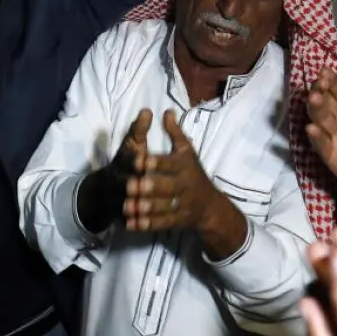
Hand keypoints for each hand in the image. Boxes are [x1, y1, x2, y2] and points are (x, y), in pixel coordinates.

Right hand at [76, 110, 151, 233]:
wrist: (107, 190)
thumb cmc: (126, 164)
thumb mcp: (132, 146)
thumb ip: (141, 130)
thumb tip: (148, 110)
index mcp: (121, 162)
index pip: (127, 160)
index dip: (136, 160)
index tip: (145, 160)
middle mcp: (116, 180)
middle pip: (125, 183)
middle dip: (136, 185)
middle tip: (153, 186)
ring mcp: (116, 198)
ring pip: (126, 202)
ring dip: (137, 206)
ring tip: (153, 208)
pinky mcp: (120, 215)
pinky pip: (127, 220)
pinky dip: (135, 222)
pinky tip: (146, 224)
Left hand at [125, 110, 218, 231]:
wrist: (210, 206)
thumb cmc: (194, 173)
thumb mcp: (187, 151)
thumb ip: (175, 133)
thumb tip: (166, 110)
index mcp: (185, 167)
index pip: (169, 164)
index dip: (154, 163)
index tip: (138, 160)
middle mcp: (185, 186)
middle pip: (167, 187)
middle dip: (148, 187)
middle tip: (128, 185)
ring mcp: (182, 205)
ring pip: (163, 207)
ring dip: (144, 208)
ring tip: (125, 206)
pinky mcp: (178, 221)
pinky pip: (161, 224)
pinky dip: (146, 225)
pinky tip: (131, 224)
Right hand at [306, 70, 336, 199]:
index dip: (333, 81)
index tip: (325, 71)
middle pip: (327, 102)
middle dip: (320, 91)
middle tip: (318, 84)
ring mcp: (333, 136)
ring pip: (321, 119)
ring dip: (316, 109)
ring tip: (313, 98)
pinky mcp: (330, 155)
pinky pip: (322, 144)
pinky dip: (317, 136)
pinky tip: (312, 128)